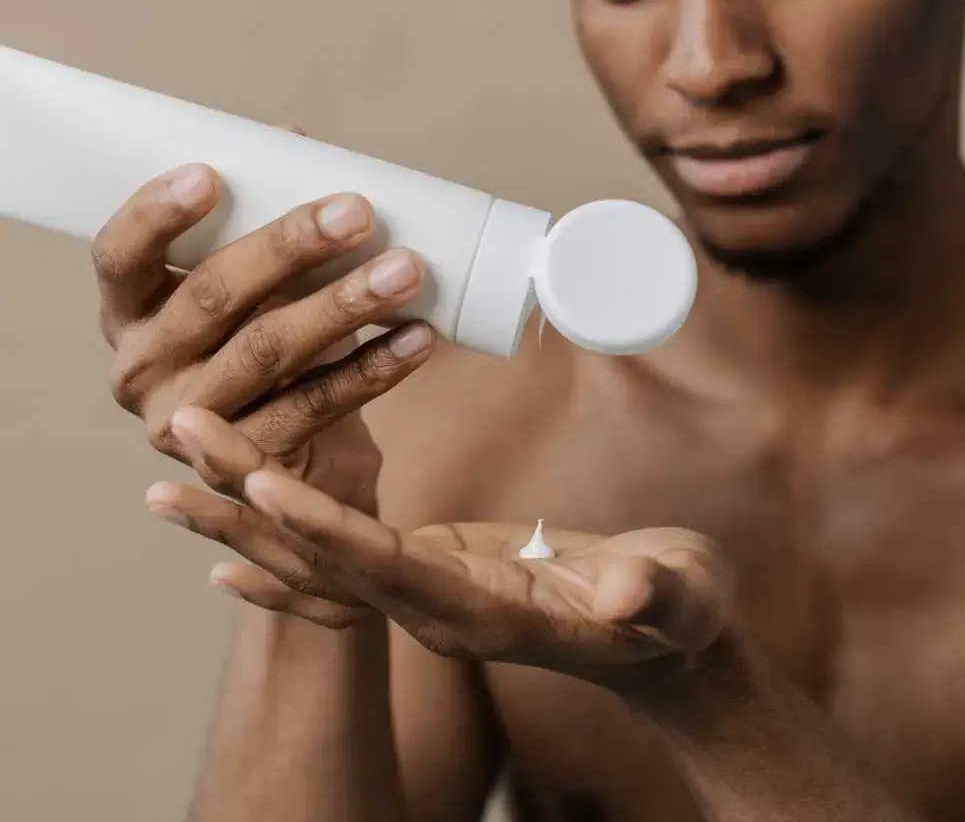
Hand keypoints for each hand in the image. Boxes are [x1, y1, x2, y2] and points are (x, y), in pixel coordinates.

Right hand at [94, 142, 435, 517]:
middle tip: (359, 212)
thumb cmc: (268, 345)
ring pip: (268, 352)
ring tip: (406, 270)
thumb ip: (259, 222)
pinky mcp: (246, 467)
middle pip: (212, 297)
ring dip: (344, 305)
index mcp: (130, 313)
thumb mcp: (255, 289)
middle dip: (290, 248)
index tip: (210, 174)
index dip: (156, 215)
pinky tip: (419, 336)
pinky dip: (374, 368)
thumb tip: (294, 143)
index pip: (119, 256)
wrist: (298, 456)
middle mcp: (142, 370)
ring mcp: (189, 424)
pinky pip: (316, 406)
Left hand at [148, 407, 734, 682]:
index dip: (325, 530)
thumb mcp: (678, 596)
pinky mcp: (428, 574)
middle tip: (181, 432)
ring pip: (315, 560)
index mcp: (485, 614)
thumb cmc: (677, 612)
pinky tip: (228, 532)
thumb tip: (631, 592)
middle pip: (324, 561)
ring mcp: (426, 596)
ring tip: (172, 466)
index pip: (387, 573)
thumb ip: (654, 594)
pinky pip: (338, 559)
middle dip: (251, 501)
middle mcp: (436, 613)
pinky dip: (279, 543)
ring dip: (244, 511)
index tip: (261, 482)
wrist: (665, 644)